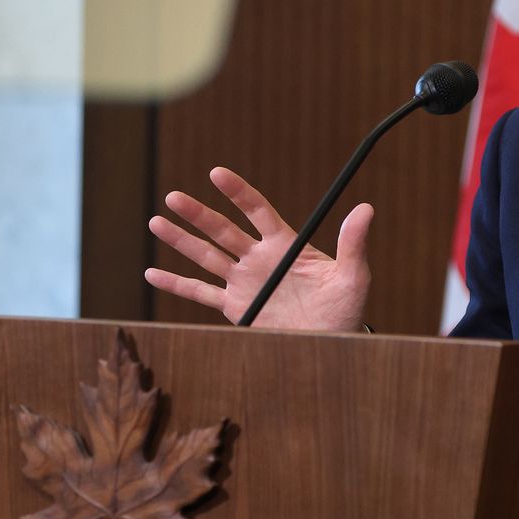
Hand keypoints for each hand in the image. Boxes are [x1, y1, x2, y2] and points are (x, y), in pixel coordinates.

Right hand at [144, 166, 371, 330]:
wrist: (331, 345)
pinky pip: (200, 293)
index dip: (237, 192)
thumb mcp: (353, 276)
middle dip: (198, 214)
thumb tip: (365, 208)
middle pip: (223, 231)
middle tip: (173, 197)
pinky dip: (176, 285)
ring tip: (156, 223)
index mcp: (284, 245)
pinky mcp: (235, 307)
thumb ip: (353, 243)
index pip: (256, 210)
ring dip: (181, 241)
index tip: (217, 174)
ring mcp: (244, 282)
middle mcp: (259, 259)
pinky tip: (153, 273)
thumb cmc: (344, 309)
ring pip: (206, 256)